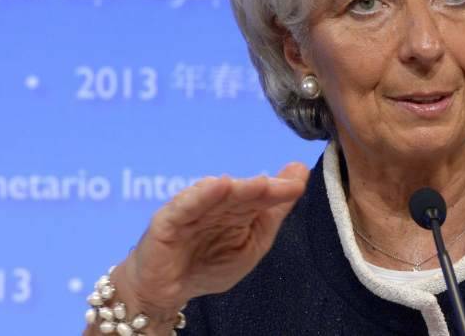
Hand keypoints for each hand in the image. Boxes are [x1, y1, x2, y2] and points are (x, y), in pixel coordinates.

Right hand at [114, 162, 309, 316]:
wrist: (165, 292)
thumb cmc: (208, 265)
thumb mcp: (252, 243)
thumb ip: (275, 211)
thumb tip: (299, 174)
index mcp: (237, 208)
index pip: (262, 195)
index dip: (281, 189)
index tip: (299, 180)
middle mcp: (216, 204)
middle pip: (242, 193)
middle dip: (263, 189)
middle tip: (284, 184)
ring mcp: (192, 209)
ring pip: (217, 196)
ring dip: (239, 189)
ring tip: (260, 184)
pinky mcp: (168, 219)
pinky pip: (186, 206)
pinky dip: (201, 196)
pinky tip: (218, 187)